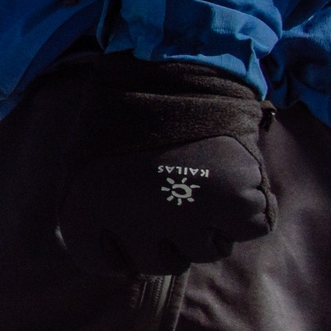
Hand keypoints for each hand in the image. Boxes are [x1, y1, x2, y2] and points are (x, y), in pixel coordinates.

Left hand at [40, 54, 273, 276]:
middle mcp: (130, 225)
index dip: (127, 243)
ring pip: (207, 251)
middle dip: (171, 232)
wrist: (170, 67)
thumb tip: (109, 259)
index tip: (133, 212)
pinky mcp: (235, 203)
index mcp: (83, 216)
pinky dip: (246, 207)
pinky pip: (248, 228)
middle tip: (171, 187)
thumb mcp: (81, 164)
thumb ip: (92, 214)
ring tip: (197, 174)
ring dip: (208, 222)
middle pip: (164, 263)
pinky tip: (227, 172)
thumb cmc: (123, 114)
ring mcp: (186, 217)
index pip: (111, 263)